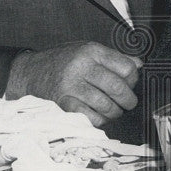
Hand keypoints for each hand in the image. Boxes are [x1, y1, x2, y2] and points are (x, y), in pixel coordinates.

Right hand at [6, 42, 141, 126]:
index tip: (130, 84)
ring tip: (113, 110)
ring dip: (114, 113)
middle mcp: (81, 66)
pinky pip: (89, 117)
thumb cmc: (64, 61)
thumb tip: (139, 65)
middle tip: (128, 104)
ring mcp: (71, 85)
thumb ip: (114, 58)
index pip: (126, 67)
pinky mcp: (62, 103)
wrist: (31, 72)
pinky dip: (98, 120)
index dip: (133, 79)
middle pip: (118, 88)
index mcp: (92, 51)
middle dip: (128, 100)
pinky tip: (97, 116)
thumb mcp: (88, 51)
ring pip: (106, 106)